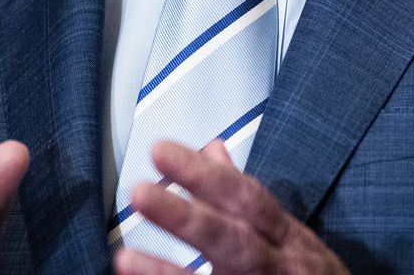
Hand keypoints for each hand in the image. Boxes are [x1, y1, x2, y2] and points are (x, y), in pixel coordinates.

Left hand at [114, 140, 346, 274]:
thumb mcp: (289, 234)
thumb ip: (247, 198)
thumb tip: (213, 151)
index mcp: (286, 238)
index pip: (245, 197)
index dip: (203, 176)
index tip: (161, 150)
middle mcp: (278, 267)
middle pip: (233, 239)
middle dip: (187, 218)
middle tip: (140, 193)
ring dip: (169, 273)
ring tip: (124, 257)